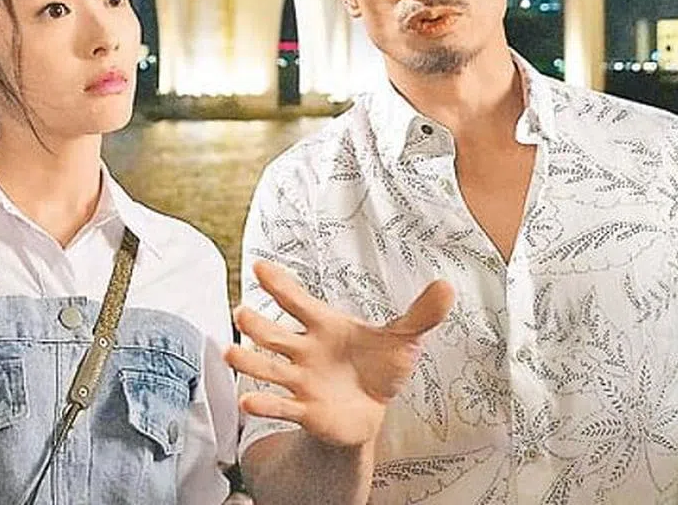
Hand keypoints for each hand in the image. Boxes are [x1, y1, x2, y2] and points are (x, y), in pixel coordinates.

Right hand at [226, 260, 454, 447]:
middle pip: (274, 334)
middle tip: (241, 313)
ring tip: (230, 354)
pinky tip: (249, 403)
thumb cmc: (378, 367)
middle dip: (256, 325)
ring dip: (249, 362)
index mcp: (323, 326)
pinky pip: (281, 406)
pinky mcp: (304, 410)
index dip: (280, 284)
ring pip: (269, 369)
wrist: (370, 411)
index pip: (298, 301)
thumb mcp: (403, 340)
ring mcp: (300, 380)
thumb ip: (420, 314)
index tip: (260, 266)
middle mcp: (304, 350)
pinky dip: (265, 405)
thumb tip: (447, 287)